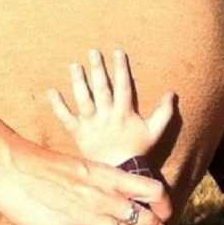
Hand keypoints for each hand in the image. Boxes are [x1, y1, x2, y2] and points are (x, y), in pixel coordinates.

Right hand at [0, 131, 179, 224]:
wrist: (9, 166)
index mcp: (107, 176)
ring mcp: (88, 217)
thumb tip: (111, 192)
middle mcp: (104, 196)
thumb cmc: (39, 165)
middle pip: (149, 220)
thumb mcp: (79, 166)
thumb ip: (98, 181)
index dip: (165, 205)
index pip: (152, 189)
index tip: (168, 218)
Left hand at [47, 48, 175, 166]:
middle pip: (101, 89)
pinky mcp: (78, 133)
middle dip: (98, 69)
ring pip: (83, 100)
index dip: (121, 68)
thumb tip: (172, 93)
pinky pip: (66, 118)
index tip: (118, 52)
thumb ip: (164, 113)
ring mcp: (91, 125)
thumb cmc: (137, 150)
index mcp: (124, 113)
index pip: (123, 86)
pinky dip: (58, 106)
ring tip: (74, 65)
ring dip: (78, 82)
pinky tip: (51, 91)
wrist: (120, 172)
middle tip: (93, 52)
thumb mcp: (155, 132)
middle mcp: (106, 116)